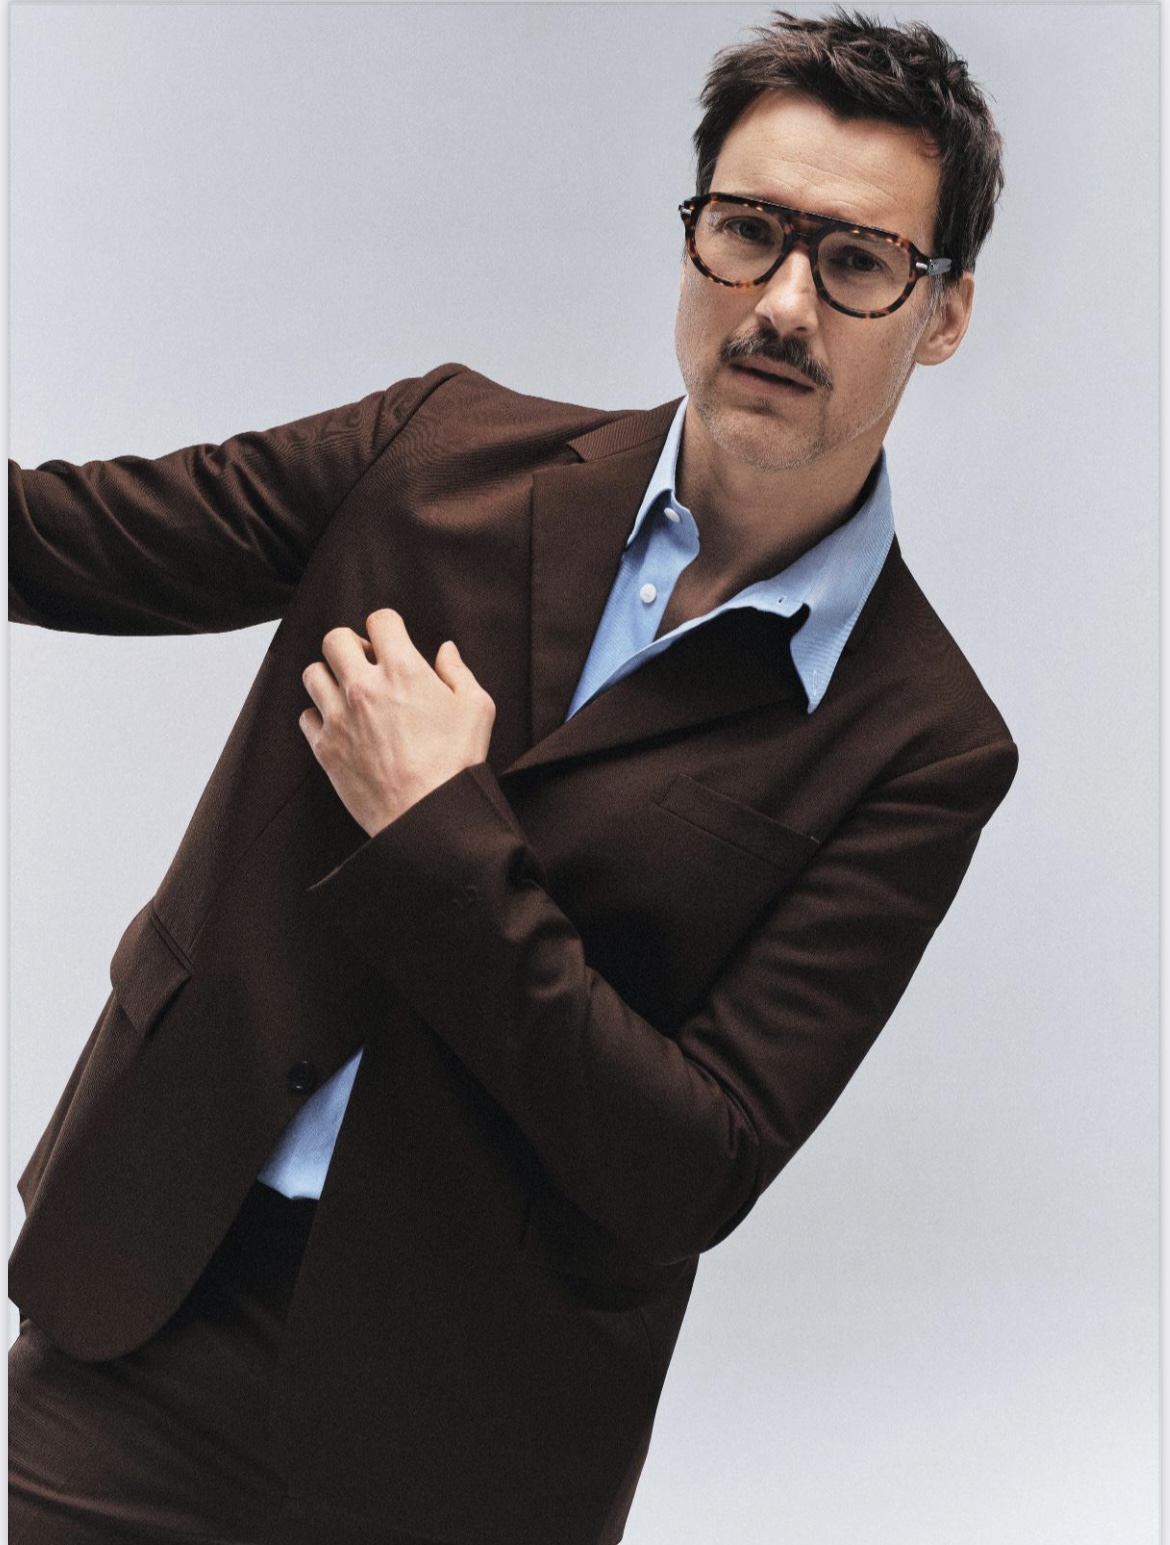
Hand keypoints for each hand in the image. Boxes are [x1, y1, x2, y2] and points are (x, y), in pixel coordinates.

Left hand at [299, 609, 495, 836]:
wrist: (427, 816)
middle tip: (366, 665)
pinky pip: (305, 716)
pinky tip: (340, 726)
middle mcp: (364, 687)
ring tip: (348, 693)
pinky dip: (318, 717)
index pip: (380, 620)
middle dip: (350, 645)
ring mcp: (339, 717)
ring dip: (330, 677)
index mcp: (403, 670)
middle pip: (334, 639)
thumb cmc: (456, 764)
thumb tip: (446, 650)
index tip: (392, 642)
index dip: (387, 626)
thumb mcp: (476, 710)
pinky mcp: (325, 748)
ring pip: (312, 674)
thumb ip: (459, 672)